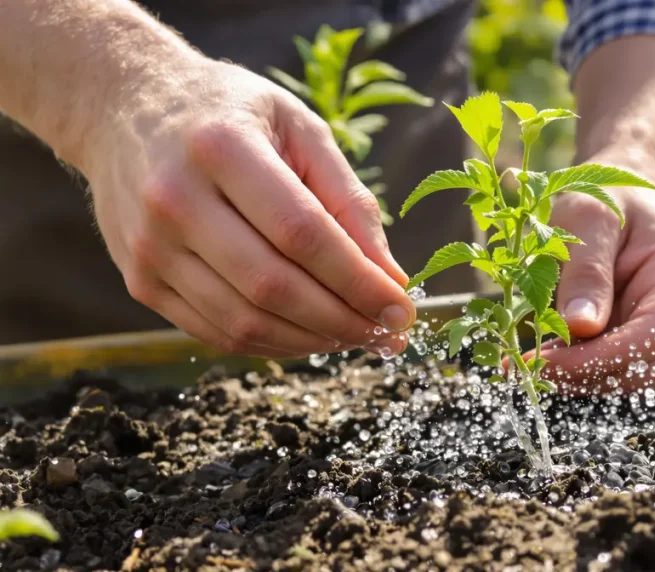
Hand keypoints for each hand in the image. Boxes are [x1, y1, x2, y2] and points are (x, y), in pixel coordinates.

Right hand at [81, 58, 412, 357]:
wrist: (126, 107)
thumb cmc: (230, 113)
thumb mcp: (299, 129)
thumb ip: (349, 200)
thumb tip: (390, 278)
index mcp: (222, 147)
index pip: (303, 233)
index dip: (359, 280)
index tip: (401, 307)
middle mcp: (176, 199)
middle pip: (273, 286)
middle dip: (343, 320)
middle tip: (387, 331)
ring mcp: (150, 246)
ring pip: (244, 321)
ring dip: (312, 340)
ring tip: (355, 334)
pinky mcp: (140, 281)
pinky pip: (215, 332)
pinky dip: (272, 344)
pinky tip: (309, 334)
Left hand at [527, 170, 654, 393]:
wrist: (617, 200)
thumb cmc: (607, 199)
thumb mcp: (590, 219)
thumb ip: (588, 270)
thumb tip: (581, 326)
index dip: (605, 356)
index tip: (554, 362)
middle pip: (640, 367)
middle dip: (584, 372)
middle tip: (529, 364)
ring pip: (620, 377)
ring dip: (574, 376)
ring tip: (529, 359)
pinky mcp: (630, 344)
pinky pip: (605, 369)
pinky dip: (571, 369)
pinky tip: (539, 357)